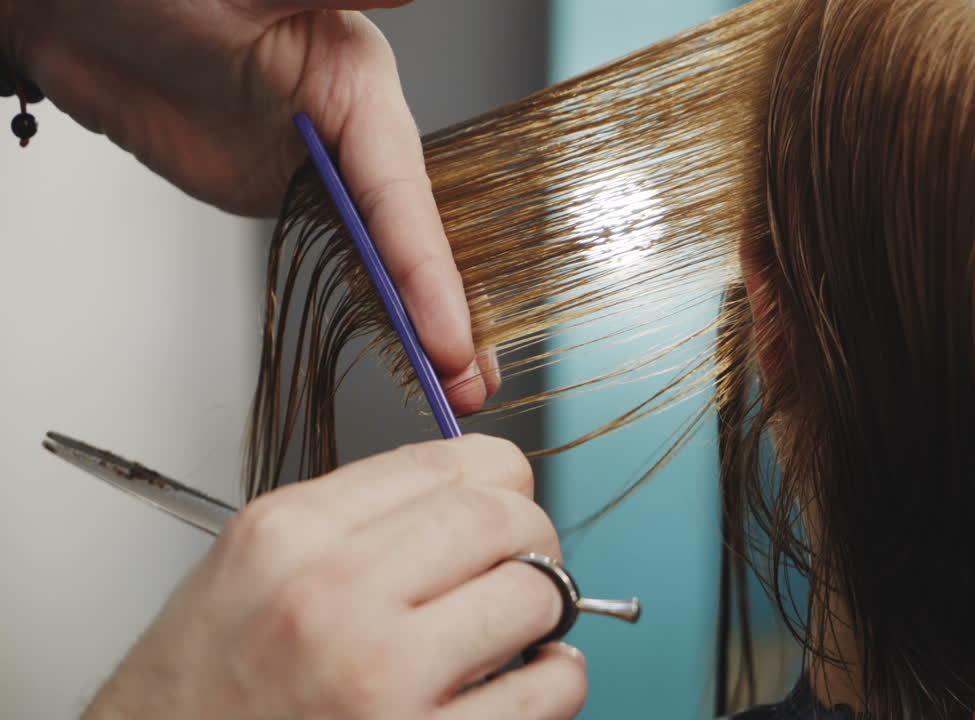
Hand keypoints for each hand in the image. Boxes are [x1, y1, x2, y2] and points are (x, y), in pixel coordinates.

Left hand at [2, 0, 496, 411]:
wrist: (69, 14)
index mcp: (358, 82)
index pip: (403, 194)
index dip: (429, 273)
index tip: (447, 338)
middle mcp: (350, 130)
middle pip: (411, 235)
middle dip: (446, 312)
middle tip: (468, 384)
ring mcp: (316, 169)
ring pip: (383, 257)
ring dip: (418, 323)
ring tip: (449, 386)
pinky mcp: (280, 196)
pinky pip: (339, 260)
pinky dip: (373, 308)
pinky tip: (398, 345)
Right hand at [83, 435, 586, 719]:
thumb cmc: (201, 694)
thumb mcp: (249, 571)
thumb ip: (354, 521)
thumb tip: (471, 496)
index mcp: (291, 535)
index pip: (451, 463)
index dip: (501, 481)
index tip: (506, 503)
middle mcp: (332, 596)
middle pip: (503, 517)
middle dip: (533, 538)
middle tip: (522, 567)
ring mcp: (379, 677)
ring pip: (537, 593)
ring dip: (545, 610)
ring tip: (514, 632)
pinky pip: (549, 689)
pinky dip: (554, 682)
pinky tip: (517, 687)